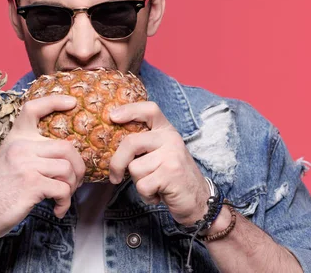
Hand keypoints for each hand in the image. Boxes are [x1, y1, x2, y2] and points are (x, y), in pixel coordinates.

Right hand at [0, 95, 85, 240]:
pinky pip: (62, 189)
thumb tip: (67, 152)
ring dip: (71, 187)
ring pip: (68, 169)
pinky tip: (57, 209)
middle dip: (78, 167)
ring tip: (63, 198)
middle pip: (66, 147)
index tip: (72, 103)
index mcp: (15, 138)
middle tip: (75, 182)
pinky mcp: (31, 184)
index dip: (54, 101)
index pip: (33, 109)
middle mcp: (20, 146)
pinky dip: (64, 203)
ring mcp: (26, 164)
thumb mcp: (10, 161)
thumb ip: (31, 152)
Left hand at [109, 101, 209, 225]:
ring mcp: (172, 155)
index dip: (129, 110)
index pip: (150, 110)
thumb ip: (144, 145)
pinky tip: (159, 195)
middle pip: (131, 142)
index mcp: (167, 131)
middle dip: (117, 162)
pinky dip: (146, 195)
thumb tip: (110, 143)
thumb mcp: (161, 154)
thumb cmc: (172, 177)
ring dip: (138, 183)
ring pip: (134, 168)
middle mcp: (170, 139)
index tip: (112, 116)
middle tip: (115, 176)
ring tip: (154, 185)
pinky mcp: (171, 174)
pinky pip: (142, 185)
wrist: (200, 201)